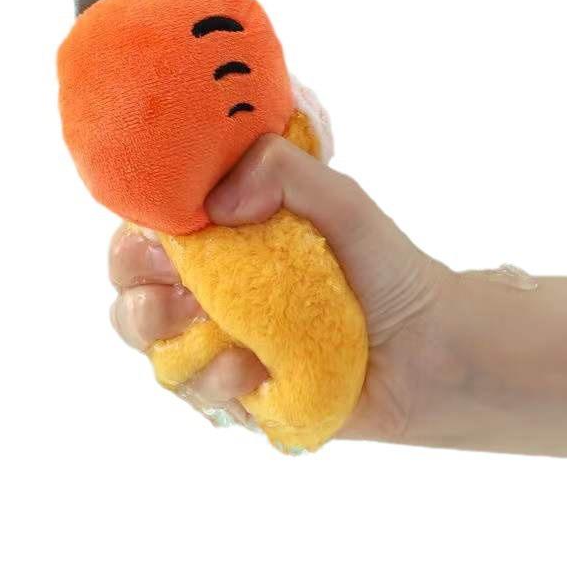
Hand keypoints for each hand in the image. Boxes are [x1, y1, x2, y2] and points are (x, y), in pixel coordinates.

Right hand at [109, 134, 449, 440]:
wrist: (431, 349)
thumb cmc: (385, 268)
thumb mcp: (342, 201)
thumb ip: (284, 171)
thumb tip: (215, 204)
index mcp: (225, 242)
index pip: (149, 239)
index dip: (135, 244)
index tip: (156, 246)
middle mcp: (214, 295)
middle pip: (135, 301)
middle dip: (139, 303)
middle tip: (175, 300)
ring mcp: (226, 348)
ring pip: (158, 355)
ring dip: (172, 347)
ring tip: (219, 338)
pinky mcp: (243, 395)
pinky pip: (199, 396)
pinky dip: (215, 383)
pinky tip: (252, 373)